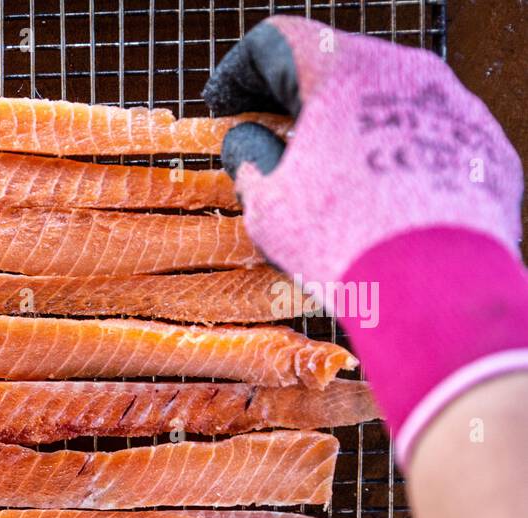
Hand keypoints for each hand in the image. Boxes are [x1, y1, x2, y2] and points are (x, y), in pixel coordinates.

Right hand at [206, 16, 526, 465]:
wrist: (434, 286)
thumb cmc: (338, 238)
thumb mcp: (269, 202)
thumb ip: (251, 159)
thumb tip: (247, 142)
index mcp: (340, 71)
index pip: (276, 42)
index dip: (239, 72)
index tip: (224, 106)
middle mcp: (403, 69)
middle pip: (338, 65)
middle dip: (298, 97)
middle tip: (269, 132)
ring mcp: (451, 105)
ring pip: (388, 100)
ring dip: (350, 126)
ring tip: (326, 172)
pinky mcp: (482, 145)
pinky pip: (428, 137)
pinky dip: (397, 156)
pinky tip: (379, 200)